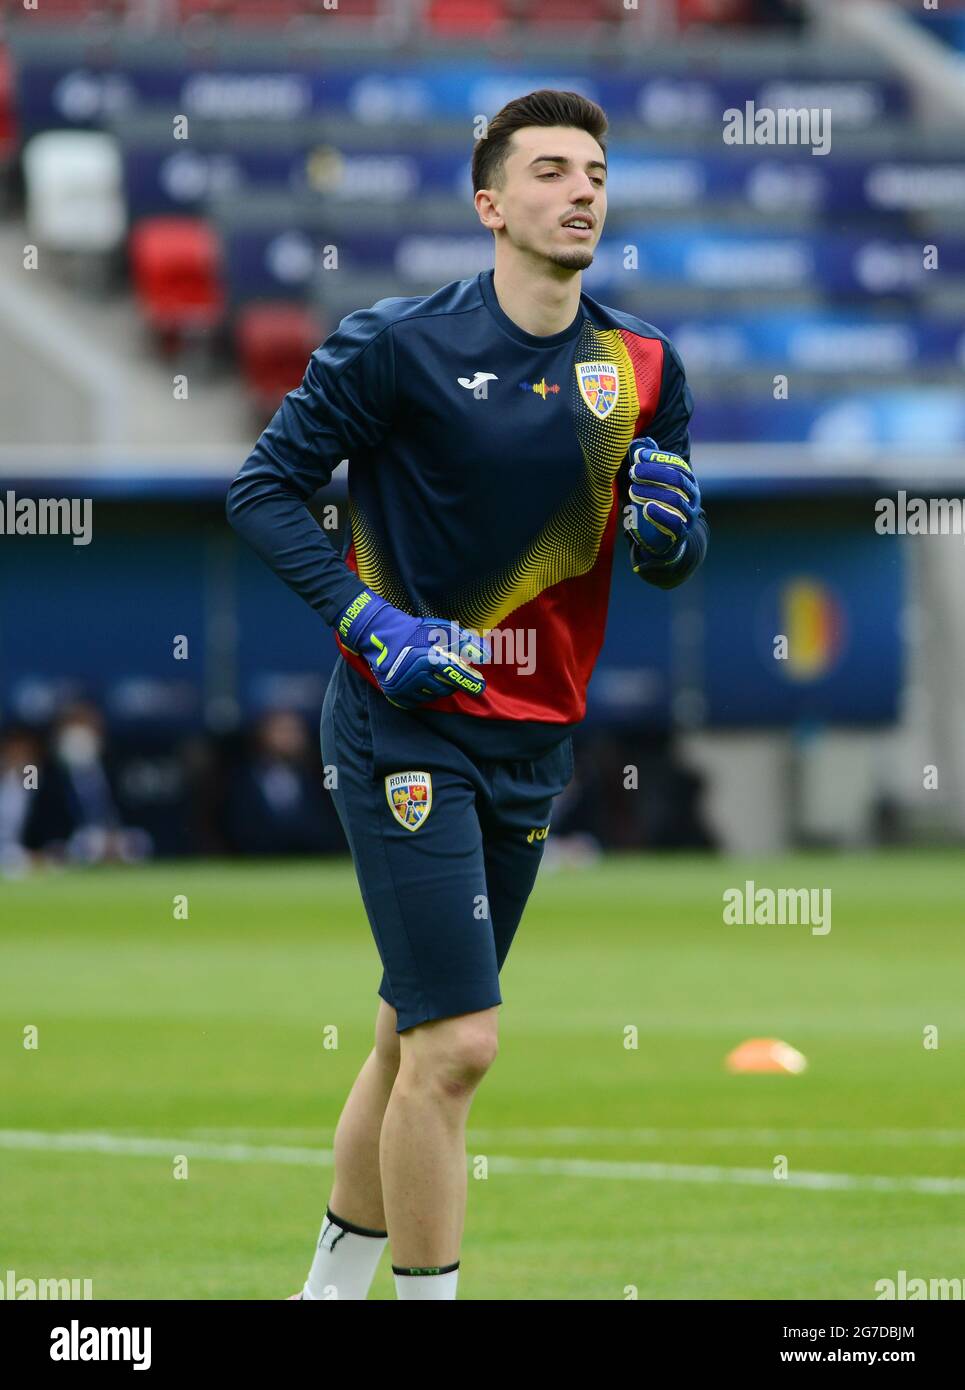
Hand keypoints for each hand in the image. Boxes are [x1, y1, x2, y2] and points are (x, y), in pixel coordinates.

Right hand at [336, 589, 488, 708]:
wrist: (382, 637)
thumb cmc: (416, 632)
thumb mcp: (441, 630)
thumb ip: (465, 641)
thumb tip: (485, 654)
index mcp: (426, 657)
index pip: (455, 674)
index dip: (470, 681)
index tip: (481, 687)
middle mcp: (414, 675)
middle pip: (446, 688)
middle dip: (452, 681)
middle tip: (452, 672)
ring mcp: (404, 687)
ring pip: (433, 696)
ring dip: (438, 686)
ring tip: (432, 672)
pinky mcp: (397, 695)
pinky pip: (420, 701)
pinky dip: (424, 692)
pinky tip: (420, 680)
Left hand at [626, 436, 700, 562]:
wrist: (665, 538)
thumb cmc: (657, 504)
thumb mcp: (651, 482)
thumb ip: (646, 463)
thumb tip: (640, 443)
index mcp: (687, 479)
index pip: (676, 464)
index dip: (658, 458)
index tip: (638, 456)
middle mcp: (692, 495)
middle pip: (676, 479)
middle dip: (653, 473)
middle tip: (633, 472)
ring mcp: (688, 514)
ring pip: (674, 500)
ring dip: (651, 493)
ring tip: (632, 491)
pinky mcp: (681, 532)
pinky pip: (674, 522)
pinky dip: (659, 515)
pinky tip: (646, 508)